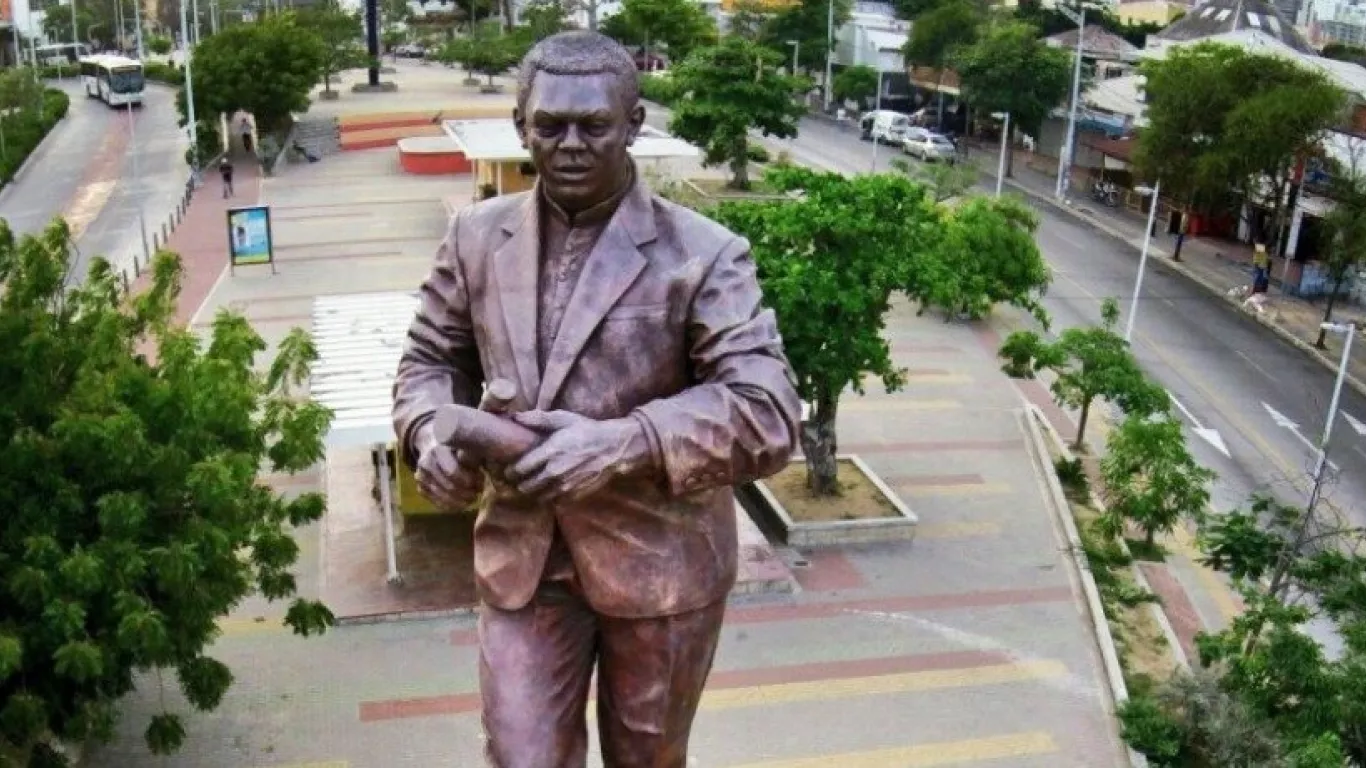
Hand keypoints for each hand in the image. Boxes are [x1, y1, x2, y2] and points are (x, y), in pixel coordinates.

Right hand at [415, 440, 484, 510]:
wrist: (433, 446)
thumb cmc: (456, 447)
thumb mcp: (464, 446)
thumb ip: (473, 456)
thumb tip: (490, 469)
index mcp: (437, 450)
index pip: (452, 472)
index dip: (469, 480)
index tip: (481, 482)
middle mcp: (425, 463)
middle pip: (448, 486)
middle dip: (466, 493)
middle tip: (478, 493)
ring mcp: (420, 476)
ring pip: (442, 497)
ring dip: (460, 502)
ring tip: (472, 500)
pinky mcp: (420, 487)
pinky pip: (436, 503)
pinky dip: (451, 506)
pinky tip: (462, 504)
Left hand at [504, 411, 649, 503]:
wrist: (613, 446)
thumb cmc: (585, 430)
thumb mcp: (562, 418)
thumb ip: (537, 419)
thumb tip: (514, 416)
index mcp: (551, 451)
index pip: (521, 468)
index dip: (510, 471)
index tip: (507, 470)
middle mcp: (556, 470)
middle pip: (527, 486)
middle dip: (518, 484)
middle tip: (515, 480)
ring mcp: (566, 484)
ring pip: (539, 497)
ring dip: (531, 493)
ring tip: (529, 486)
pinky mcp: (575, 493)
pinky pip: (554, 501)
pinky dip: (547, 498)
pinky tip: (546, 490)